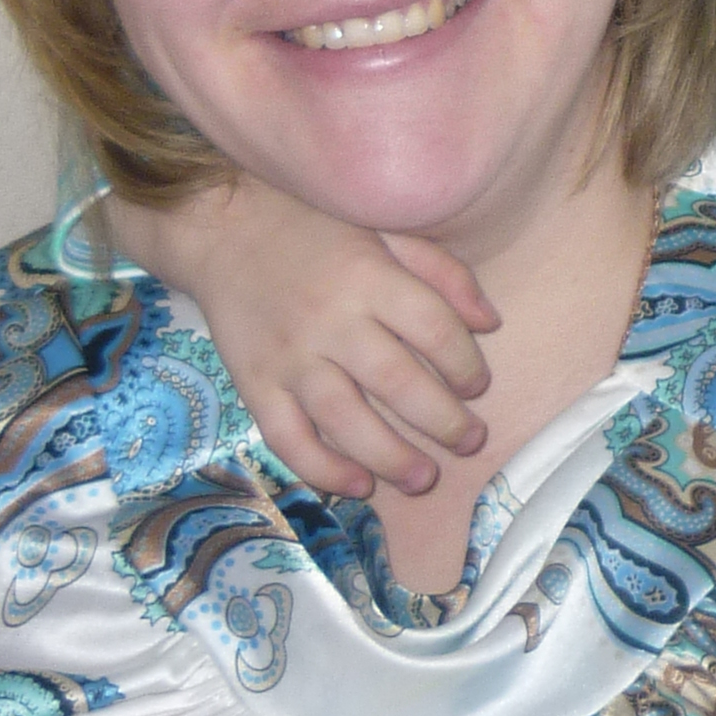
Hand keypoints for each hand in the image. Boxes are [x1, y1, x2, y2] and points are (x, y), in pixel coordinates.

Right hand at [109, 186, 497, 497]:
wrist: (223, 230)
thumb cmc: (316, 232)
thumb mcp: (386, 233)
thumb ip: (443, 272)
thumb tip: (491, 324)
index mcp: (370, 276)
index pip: (433, 328)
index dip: (465, 365)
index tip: (478, 387)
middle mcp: (331, 319)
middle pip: (397, 381)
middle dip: (443, 421)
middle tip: (470, 443)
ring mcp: (290, 356)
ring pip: (345, 419)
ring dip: (391, 457)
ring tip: (425, 478)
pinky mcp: (255, 384)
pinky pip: (288, 437)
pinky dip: (323, 469)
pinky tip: (359, 484)